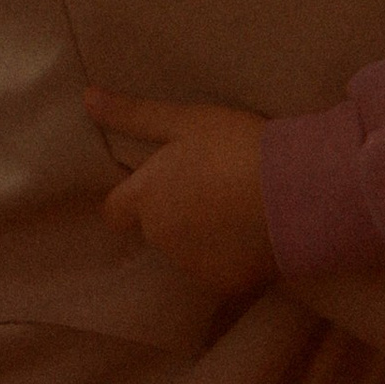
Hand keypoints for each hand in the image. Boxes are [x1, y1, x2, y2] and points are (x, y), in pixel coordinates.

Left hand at [86, 89, 277, 304]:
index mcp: (147, 197)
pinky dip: (234, 258)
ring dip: (205, 238)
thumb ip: (136, 115)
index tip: (159, 187)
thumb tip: (88, 98)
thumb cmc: (238, 146)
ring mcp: (193, 266)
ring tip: (242, 211)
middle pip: (157, 230)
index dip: (131, 201)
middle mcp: (161, 237)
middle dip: (177, 215)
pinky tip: (258, 236)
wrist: (296, 189)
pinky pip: (222, 272)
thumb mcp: (188, 121)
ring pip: (189, 253)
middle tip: (215, 189)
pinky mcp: (227, 286)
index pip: (114, 212)